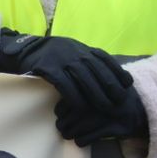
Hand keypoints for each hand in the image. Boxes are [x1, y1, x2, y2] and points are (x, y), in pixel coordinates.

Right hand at [0, 31, 145, 145]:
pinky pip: (66, 85)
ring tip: (104, 109)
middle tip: (118, 105)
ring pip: (86, 80)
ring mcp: (64, 61)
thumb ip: (94, 60)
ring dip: (97, 96)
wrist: (29, 48)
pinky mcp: (50, 69)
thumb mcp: (78, 51)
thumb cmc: (58, 54)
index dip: (120, 75)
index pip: (109, 62)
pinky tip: (81, 108)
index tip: (127, 88)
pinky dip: (75, 97)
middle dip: (111, 90)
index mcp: (87, 50)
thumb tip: (115, 74)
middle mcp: (78, 54)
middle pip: (100, 74)